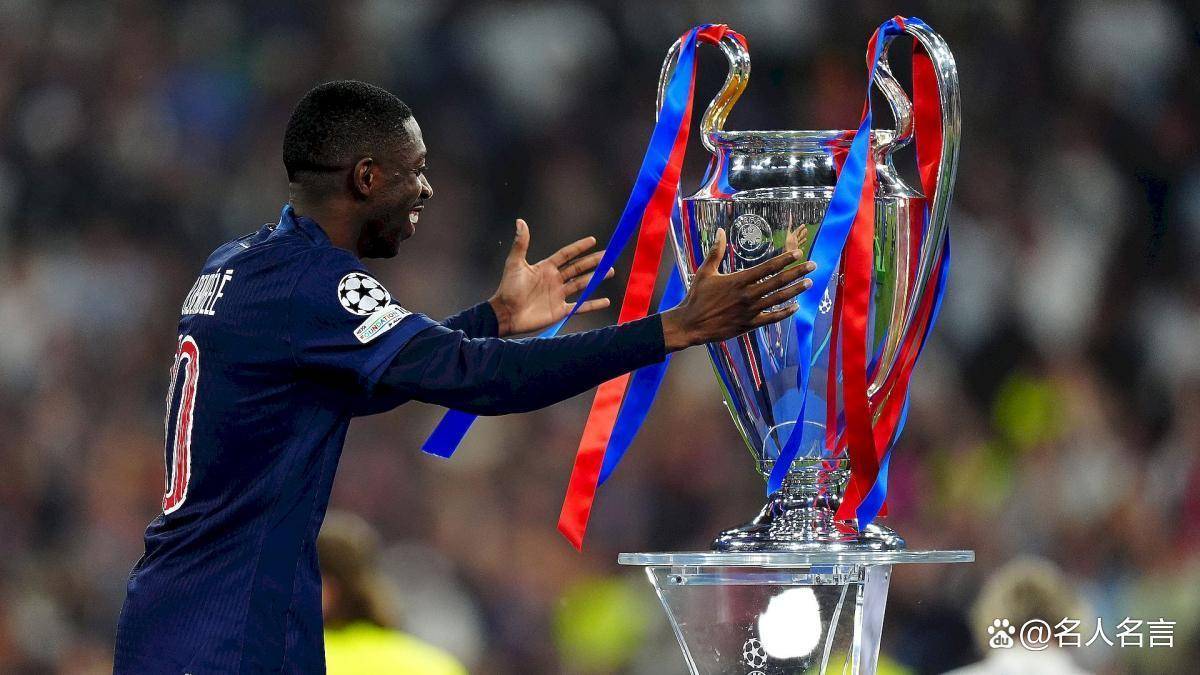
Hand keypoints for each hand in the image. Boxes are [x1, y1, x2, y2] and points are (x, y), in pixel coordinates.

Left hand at [488, 219, 612, 335]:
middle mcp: (555, 280)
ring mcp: (559, 295)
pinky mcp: (560, 310)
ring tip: (610, 271)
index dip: (579, 247)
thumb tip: (520, 221)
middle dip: (593, 261)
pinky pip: (580, 307)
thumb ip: (521, 244)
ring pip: (582, 284)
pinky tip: (606, 301)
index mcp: (546, 267)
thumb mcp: (515, 263)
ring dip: (596, 278)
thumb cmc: (508, 288)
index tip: (593, 240)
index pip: (566, 255)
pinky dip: (593, 304)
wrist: (505, 313)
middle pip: (578, 268)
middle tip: (609, 255)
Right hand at [660, 227, 815, 351]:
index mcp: (738, 280)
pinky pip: (771, 318)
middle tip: (812, 266)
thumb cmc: (697, 297)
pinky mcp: (749, 325)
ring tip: (808, 283)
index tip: (797, 253)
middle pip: (778, 282)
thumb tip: (721, 231)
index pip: (767, 268)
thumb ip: (716, 251)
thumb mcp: (705, 272)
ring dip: (795, 290)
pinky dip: (785, 312)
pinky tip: (796, 307)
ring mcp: (750, 311)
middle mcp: (748, 295)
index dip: (784, 260)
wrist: (691, 324)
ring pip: (778, 299)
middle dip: (797, 272)